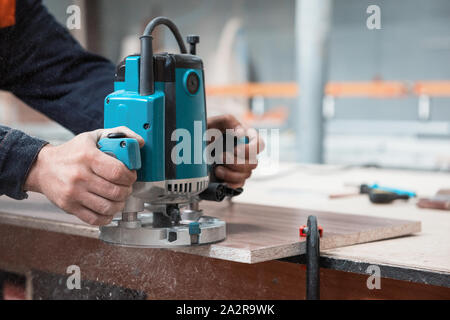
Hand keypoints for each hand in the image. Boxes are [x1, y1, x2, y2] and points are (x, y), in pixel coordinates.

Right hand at [24, 127, 144, 225]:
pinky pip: (95, 219)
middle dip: (128, 190)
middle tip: (126, 187)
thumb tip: (140, 142)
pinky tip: (108, 208)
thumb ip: (120, 133)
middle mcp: (80, 176)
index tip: (131, 175)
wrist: (42, 167)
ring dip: (120, 204)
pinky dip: (107, 216)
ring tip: (118, 197)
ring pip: (108, 207)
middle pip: (116, 191)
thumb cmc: (72, 152)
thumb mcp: (94, 137)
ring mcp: (73, 193)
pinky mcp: (69, 207)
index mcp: (88, 157)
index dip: (130, 176)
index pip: (118, 172)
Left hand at [207, 115, 263, 187]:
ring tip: (216, 168)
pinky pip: (239, 184)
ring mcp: (240, 168)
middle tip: (220, 156)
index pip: (260, 144)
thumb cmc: (204, 134)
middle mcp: (245, 154)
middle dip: (236, 162)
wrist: (190, 150)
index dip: (251, 149)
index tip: (236, 150)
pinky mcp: (233, 179)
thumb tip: (241, 134)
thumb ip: (229, 121)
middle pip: (254, 163)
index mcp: (244, 139)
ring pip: (247, 174)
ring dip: (231, 173)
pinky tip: (220, 177)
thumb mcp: (214, 123)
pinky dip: (230, 182)